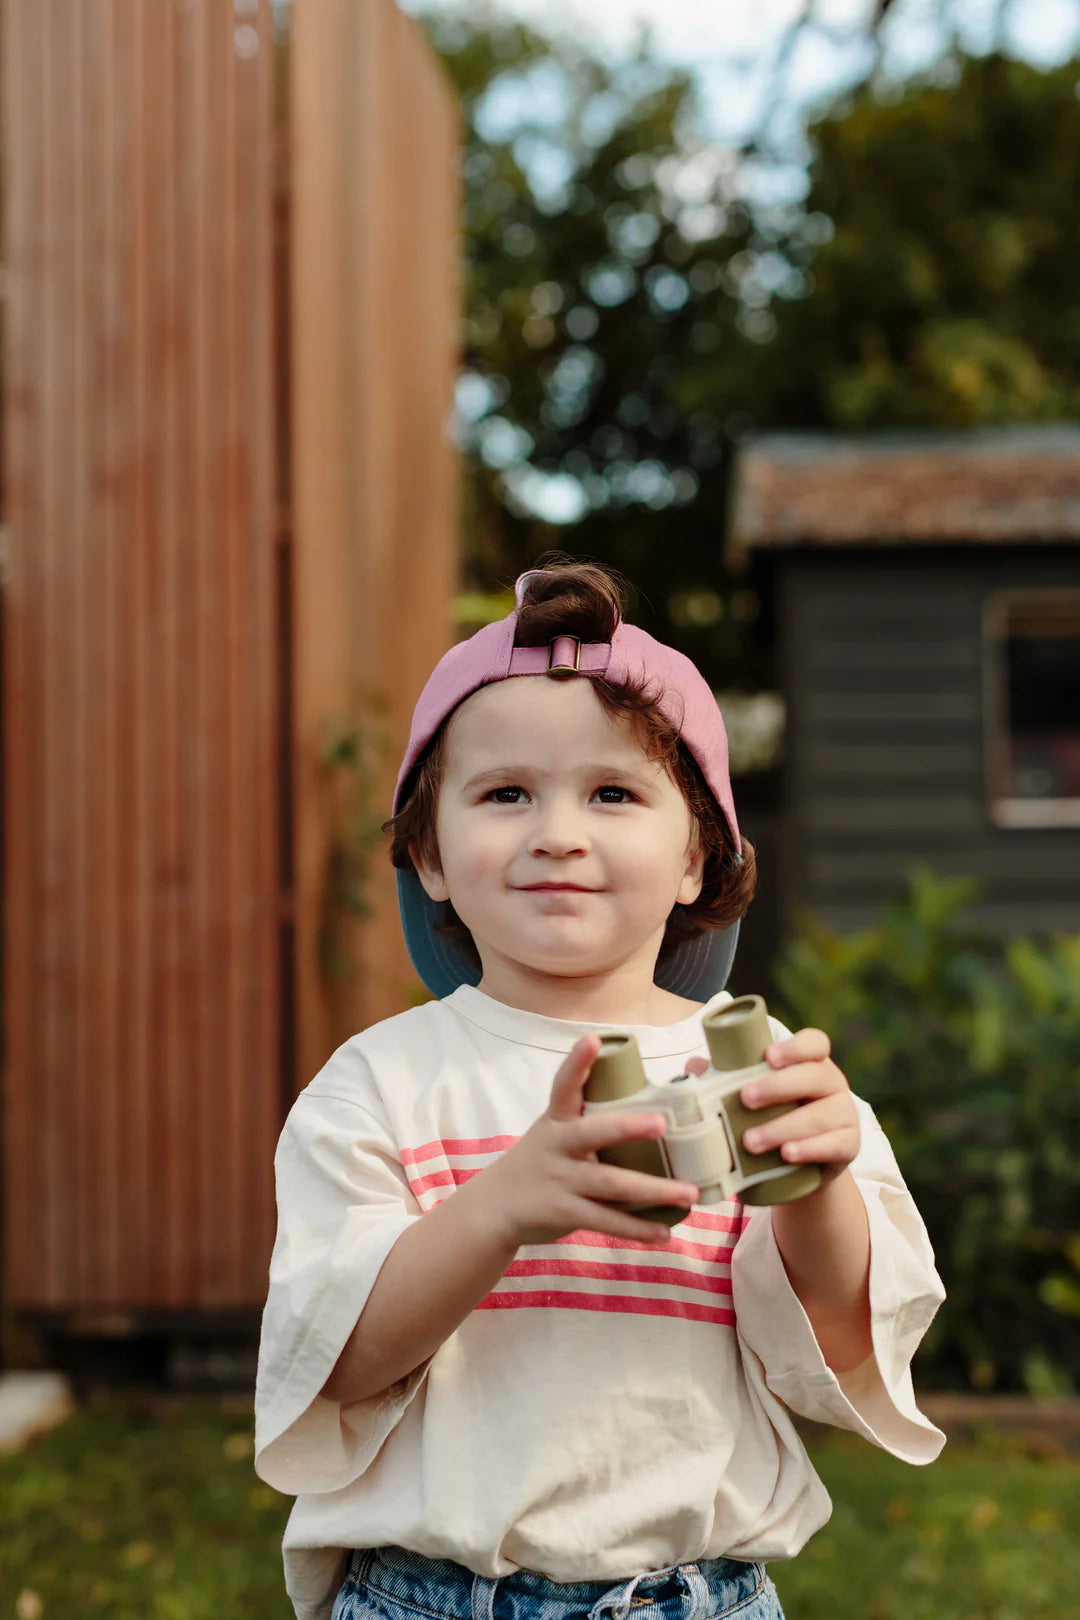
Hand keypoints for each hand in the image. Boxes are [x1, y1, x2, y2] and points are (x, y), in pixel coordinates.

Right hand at [473, 1035, 698, 1249]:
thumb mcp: (552, 1132)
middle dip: (627, 1128)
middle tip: (661, 1123)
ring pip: (610, 1184)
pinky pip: (606, 1220)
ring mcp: (559, 1180)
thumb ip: (587, 1121)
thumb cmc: (540, 1162)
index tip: (592, 1040)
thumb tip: (650, 1111)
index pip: (564, 1085)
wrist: (493, 1208)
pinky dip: (637, 1228)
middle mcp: (557, 1146)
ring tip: (689, 1193)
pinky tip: (664, 1231)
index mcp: (556, 1120)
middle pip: (593, 1134)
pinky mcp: (563, 1212)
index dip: (577, 1062)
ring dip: (653, 1190)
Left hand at [738, 1027, 859, 1184]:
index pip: (815, 1043)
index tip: (768, 1056)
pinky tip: (787, 1155)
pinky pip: (836, 1144)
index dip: (795, 1047)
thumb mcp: (750, 1099)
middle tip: (745, 1098)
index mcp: (810, 1064)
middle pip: (816, 1076)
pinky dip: (810, 1149)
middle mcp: (833, 1084)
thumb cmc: (769, 1120)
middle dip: (779, 1086)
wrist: (798, 1172)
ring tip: (751, 1141)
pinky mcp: (849, 1146)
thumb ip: (725, 1079)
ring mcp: (845, 1114)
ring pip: (822, 1115)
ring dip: (783, 1127)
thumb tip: (693, 1066)